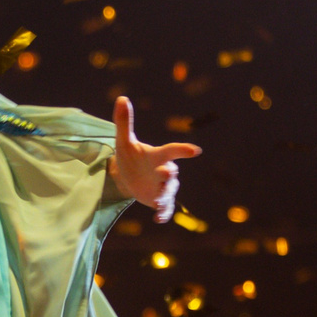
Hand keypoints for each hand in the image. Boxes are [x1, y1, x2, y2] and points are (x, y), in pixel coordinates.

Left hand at [110, 96, 200, 222]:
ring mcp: (162, 187)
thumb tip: (121, 97)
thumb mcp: (124, 141)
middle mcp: (164, 171)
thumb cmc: (130, 156)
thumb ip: (124, 121)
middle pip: (171, 174)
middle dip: (169, 175)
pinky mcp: (159, 201)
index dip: (182, 150)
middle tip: (167, 172)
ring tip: (156, 201)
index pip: (171, 151)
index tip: (194, 150)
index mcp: (158, 156)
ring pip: (169, 192)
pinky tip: (158, 219)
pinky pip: (165, 208)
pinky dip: (163, 213)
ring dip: (164, 196)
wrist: (128, 177)